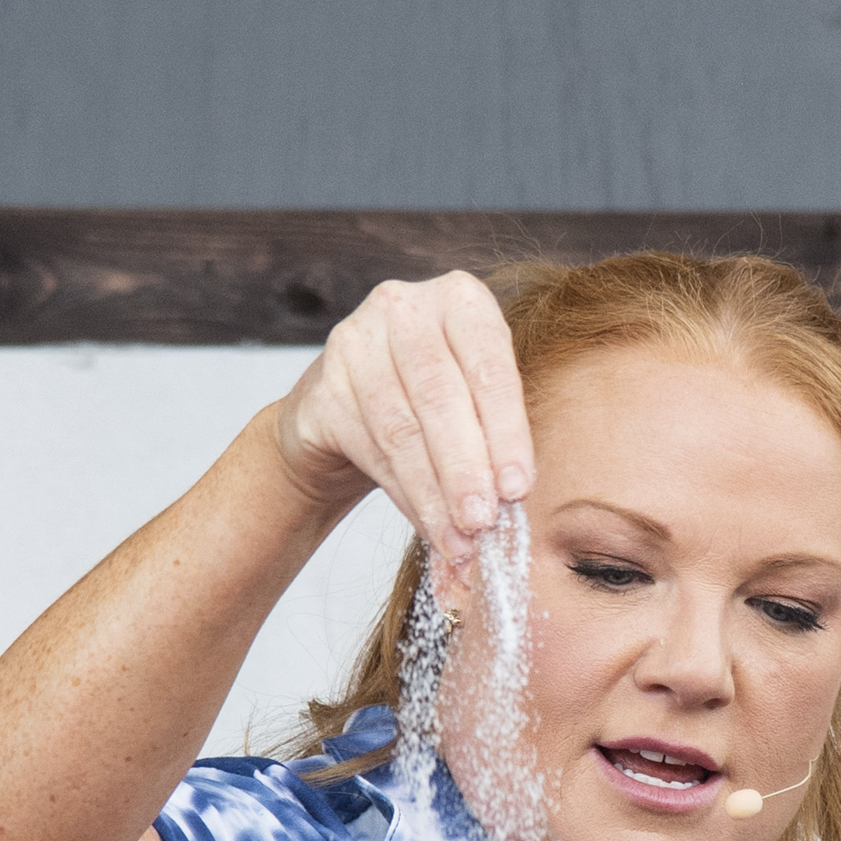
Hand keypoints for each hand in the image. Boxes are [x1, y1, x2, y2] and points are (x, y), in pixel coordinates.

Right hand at [269, 270, 536, 558]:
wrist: (346, 414)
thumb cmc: (431, 404)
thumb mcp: (475, 402)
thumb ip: (497, 436)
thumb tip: (515, 502)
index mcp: (460, 300)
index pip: (489, 367)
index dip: (506, 433)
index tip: (518, 490)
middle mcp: (404, 308)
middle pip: (441, 398)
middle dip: (467, 469)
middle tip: (485, 523)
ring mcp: (355, 342)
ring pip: (402, 430)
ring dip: (435, 494)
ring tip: (460, 540)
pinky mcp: (322, 387)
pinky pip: (369, 450)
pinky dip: (405, 496)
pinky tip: (428, 527)